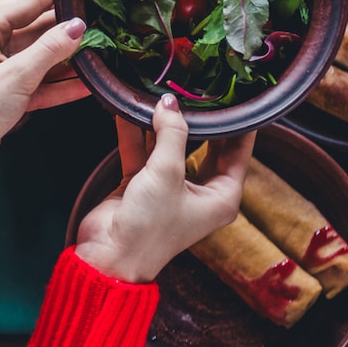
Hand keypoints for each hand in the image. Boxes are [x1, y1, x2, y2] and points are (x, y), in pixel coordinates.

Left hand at [0, 0, 89, 201]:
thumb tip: (77, 26)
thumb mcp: (17, 76)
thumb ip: (50, 50)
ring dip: (68, 58)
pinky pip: (37, 84)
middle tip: (102, 15)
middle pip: (35, 30)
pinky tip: (88, 83)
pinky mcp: (4, 95)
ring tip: (104, 48)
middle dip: (67, 27)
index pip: (26, 3)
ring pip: (39, 59)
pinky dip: (59, 85)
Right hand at [74, 99, 249, 283]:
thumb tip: (169, 102)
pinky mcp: (142, 186)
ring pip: (169, 148)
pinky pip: (142, 154)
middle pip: (204, 147)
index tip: (235, 97)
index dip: (238, 125)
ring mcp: (170, 188)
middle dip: (197, 120)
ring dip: (161, 125)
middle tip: (197, 90)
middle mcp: (200, 192)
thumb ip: (171, 133)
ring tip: (159, 95)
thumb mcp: (167, 173)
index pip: (238, 152)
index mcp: (222, 196)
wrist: (109, 256)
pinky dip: (136, 135)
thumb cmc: (149, 227)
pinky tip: (128, 112)